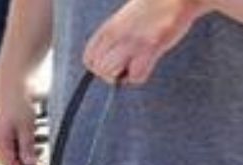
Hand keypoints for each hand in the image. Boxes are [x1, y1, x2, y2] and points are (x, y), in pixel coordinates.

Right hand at [0, 83, 37, 164]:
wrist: (13, 77)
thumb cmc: (17, 100)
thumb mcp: (27, 127)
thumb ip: (27, 148)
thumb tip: (29, 163)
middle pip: (14, 156)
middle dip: (29, 153)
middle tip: (42, 147)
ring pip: (17, 145)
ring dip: (30, 141)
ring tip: (39, 130)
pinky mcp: (5, 123)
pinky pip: (17, 135)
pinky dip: (27, 132)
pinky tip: (34, 123)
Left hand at [84, 0, 206, 84]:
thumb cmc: (153, 9)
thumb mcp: (124, 19)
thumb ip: (114, 37)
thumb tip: (107, 59)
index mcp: (109, 28)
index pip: (89, 58)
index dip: (98, 67)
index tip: (110, 65)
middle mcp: (117, 35)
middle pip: (100, 69)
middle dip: (110, 74)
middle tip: (125, 67)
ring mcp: (133, 42)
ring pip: (113, 74)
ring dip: (123, 76)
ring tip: (136, 64)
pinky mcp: (151, 47)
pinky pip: (136, 76)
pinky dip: (140, 76)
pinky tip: (148, 64)